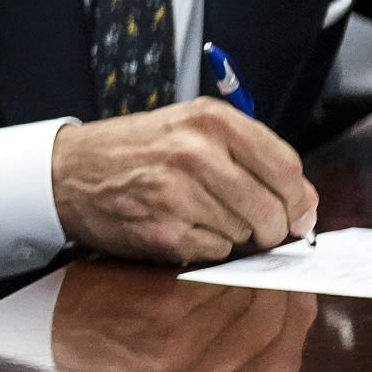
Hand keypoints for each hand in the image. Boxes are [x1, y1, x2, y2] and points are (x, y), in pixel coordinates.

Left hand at [49, 265, 311, 371]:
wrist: (59, 324)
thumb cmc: (125, 337)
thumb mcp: (183, 366)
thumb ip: (233, 350)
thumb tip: (290, 301)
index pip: (284, 362)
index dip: (295, 320)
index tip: (297, 287)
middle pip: (272, 327)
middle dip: (280, 287)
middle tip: (276, 259)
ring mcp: (183, 352)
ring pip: (249, 298)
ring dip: (253, 270)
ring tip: (248, 252)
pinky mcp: (164, 315)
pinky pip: (216, 280)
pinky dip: (220, 261)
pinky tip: (215, 250)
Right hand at [50, 99, 316, 264]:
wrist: (67, 173)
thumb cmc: (134, 152)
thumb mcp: (191, 129)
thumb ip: (249, 156)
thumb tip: (303, 206)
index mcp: (212, 120)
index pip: (287, 168)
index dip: (299, 199)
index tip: (296, 213)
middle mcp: (197, 151)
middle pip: (272, 208)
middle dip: (271, 227)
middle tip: (255, 228)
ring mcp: (180, 192)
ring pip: (245, 232)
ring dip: (233, 234)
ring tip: (201, 216)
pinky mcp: (165, 229)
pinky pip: (215, 251)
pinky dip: (206, 247)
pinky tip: (182, 228)